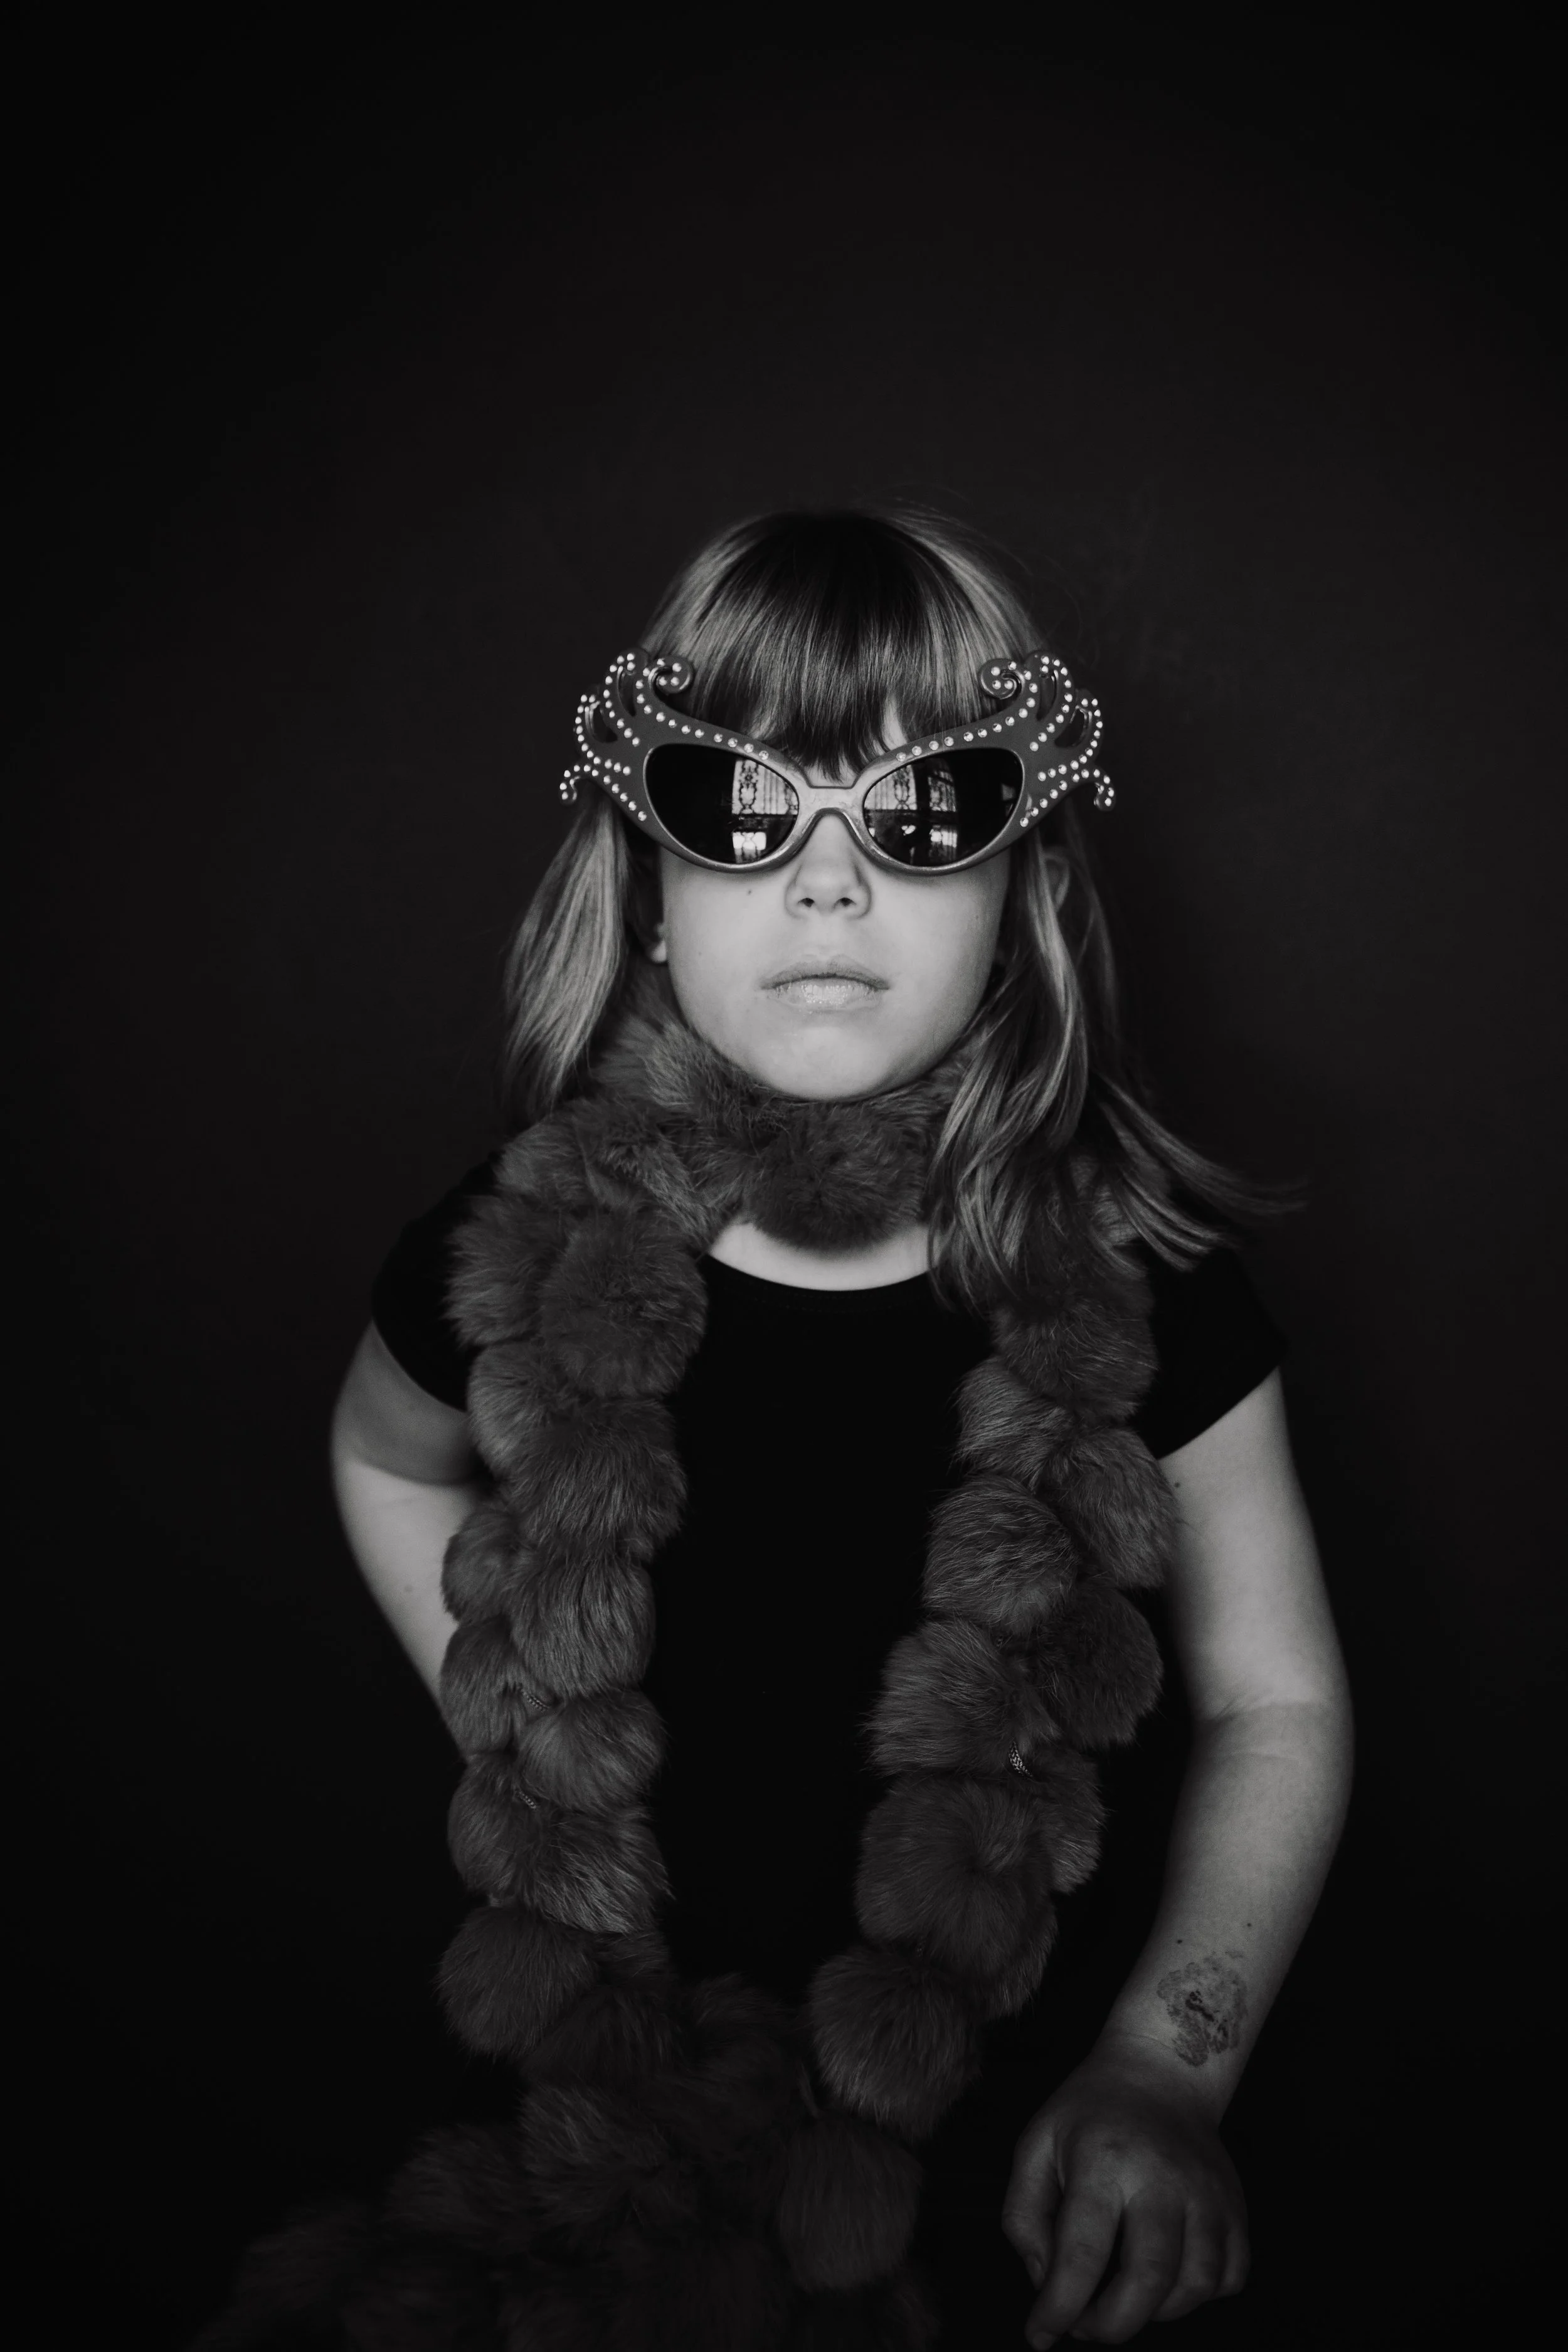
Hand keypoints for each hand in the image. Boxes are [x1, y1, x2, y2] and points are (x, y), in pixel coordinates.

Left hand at [1000, 2037, 1248, 2345]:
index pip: (1082, 2253)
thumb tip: (1046, 2281)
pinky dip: (1200, 2295)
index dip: (1058, 2308)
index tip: (1040, 2333)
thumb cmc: (1089, 2114)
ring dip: (1155, 2313)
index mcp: (1104, 2159)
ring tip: (1124, 2296)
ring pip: (1196, 2286)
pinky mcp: (1236, 2204)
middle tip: (1084, 2325)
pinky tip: (1167, 2278)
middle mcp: (1162, 2175)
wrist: (1159, 2071)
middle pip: (1148, 2279)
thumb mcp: (1035, 2145)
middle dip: (1111, 2324)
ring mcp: (1207, 2191)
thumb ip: (1024, 2217)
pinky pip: (1230, 2276)